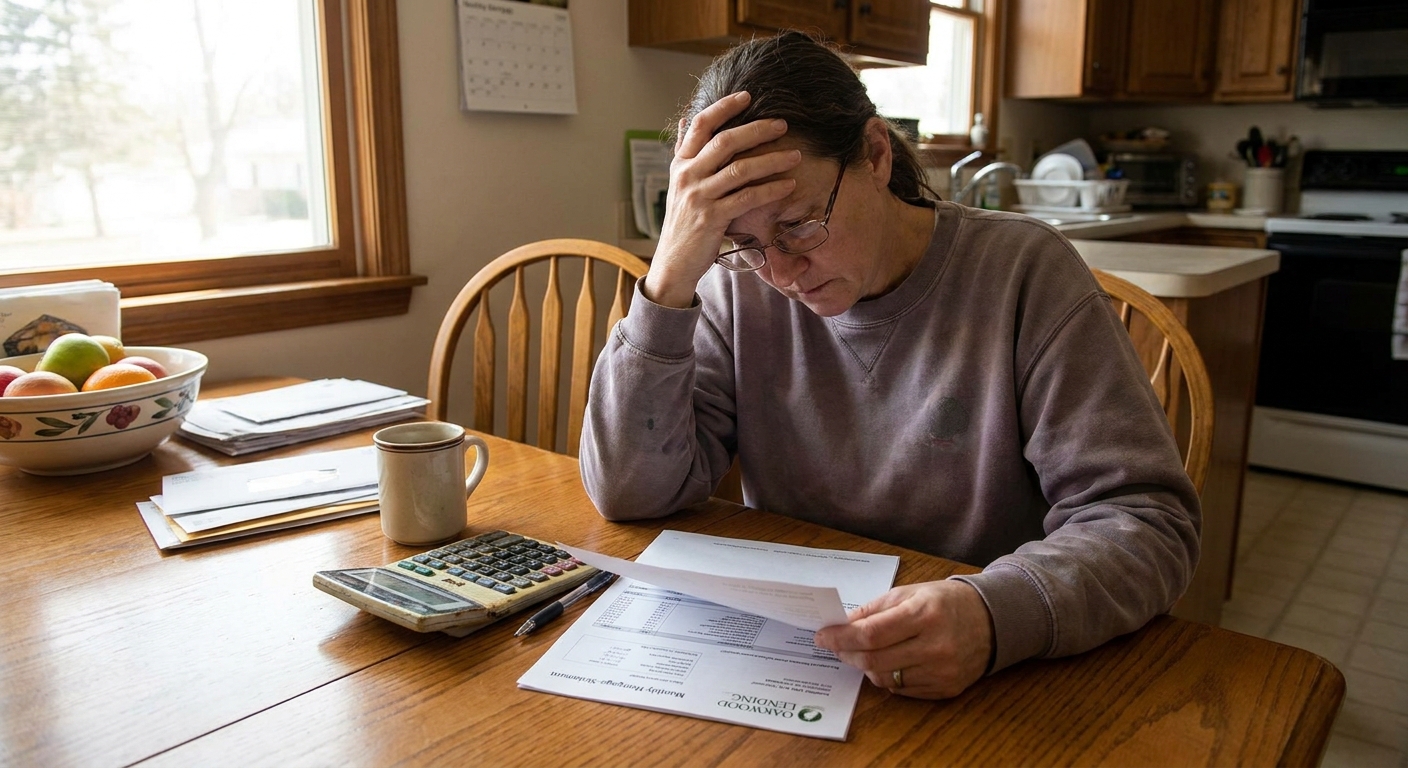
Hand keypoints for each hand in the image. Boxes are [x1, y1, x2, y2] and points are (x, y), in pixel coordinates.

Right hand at [642, 91, 802, 307]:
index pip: (700, 125)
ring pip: (740, 169)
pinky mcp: (713, 218)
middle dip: (757, 129)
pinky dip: (771, 190)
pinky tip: (788, 185)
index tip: (747, 96)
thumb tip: (682, 120)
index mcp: (680, 164)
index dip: (723, 107)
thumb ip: (683, 153)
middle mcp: (687, 176)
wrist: (673, 262)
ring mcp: (699, 197)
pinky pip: (747, 198)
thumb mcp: (678, 183)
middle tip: (782, 124)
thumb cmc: (682, 222)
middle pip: (724, 141)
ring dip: (772, 160)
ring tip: (795, 156)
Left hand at [813, 580, 992, 699]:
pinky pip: (902, 690)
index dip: (841, 638)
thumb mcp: (911, 592)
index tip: (823, 636)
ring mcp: (942, 671)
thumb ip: (874, 609)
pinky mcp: (946, 689)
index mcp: (924, 614)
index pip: (871, 634)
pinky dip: (888, 677)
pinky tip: (889, 662)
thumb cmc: (946, 601)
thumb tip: (843, 625)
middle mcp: (935, 646)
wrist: (992, 621)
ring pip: (885, 679)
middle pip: (873, 660)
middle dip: (847, 653)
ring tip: (864, 652)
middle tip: (836, 646)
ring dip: (866, 666)